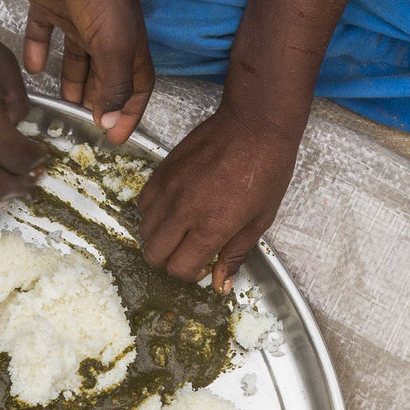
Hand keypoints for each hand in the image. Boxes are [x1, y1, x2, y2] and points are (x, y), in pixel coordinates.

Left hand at [22, 0, 152, 143]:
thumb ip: (114, 83)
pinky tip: (33, 69)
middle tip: (87, 128)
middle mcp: (104, 33)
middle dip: (99, 102)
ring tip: (64, 106)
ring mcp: (77, 17)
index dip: (128, 113)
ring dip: (72, 82)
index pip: (135, 86)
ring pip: (77, 59)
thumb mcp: (113, 44)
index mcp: (126, 44)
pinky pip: (43, 33)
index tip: (116, 138)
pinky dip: (38, 51)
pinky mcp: (49, 4)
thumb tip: (111, 120)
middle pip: (105, 76)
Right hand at [136, 99, 301, 290]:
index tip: (203, 264)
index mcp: (210, 227)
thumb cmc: (266, 170)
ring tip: (182, 227)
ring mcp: (169, 189)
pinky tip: (175, 206)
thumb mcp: (260, 220)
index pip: (178, 269)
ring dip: (160, 237)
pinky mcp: (162, 171)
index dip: (190, 273)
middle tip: (188, 251)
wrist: (255, 124)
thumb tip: (220, 284)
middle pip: (153, 255)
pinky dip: (154, 212)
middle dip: (169, 260)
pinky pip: (143, 203)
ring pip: (144, 230)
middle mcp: (183, 211)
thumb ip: (235, 254)